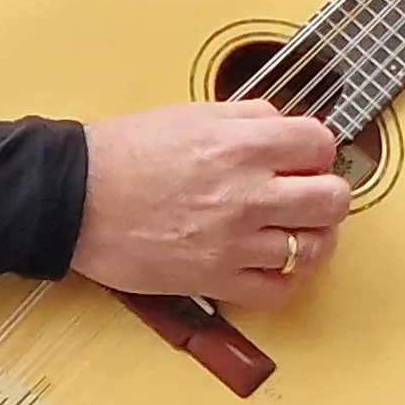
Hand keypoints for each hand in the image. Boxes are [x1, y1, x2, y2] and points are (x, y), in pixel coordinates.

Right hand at [68, 99, 350, 306]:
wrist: (72, 197)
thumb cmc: (124, 153)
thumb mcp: (192, 113)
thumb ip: (248, 117)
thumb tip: (286, 126)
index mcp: (242, 145)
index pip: (321, 144)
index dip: (317, 149)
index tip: (305, 156)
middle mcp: (246, 194)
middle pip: (332, 199)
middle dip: (327, 193)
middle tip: (308, 193)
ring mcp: (234, 241)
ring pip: (313, 248)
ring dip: (311, 238)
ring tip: (295, 230)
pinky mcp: (214, 280)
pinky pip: (278, 291)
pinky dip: (286, 280)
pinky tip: (275, 264)